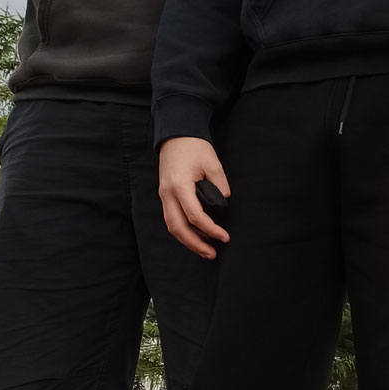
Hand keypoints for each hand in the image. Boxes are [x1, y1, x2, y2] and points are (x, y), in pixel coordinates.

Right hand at [159, 137, 231, 259]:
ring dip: (188, 241)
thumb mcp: (213, 164)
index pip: (194, 216)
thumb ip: (220, 186)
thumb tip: (222, 204)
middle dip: (195, 244)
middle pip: (178, 227)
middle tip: (212, 254)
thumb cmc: (195, 147)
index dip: (210, 230)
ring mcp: (164, 195)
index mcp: (179, 185)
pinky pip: (172, 218)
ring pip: (172, 225)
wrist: (176, 135)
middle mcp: (167, 193)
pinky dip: (183, 230)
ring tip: (205, 250)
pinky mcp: (165, 195)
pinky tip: (196, 237)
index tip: (224, 237)